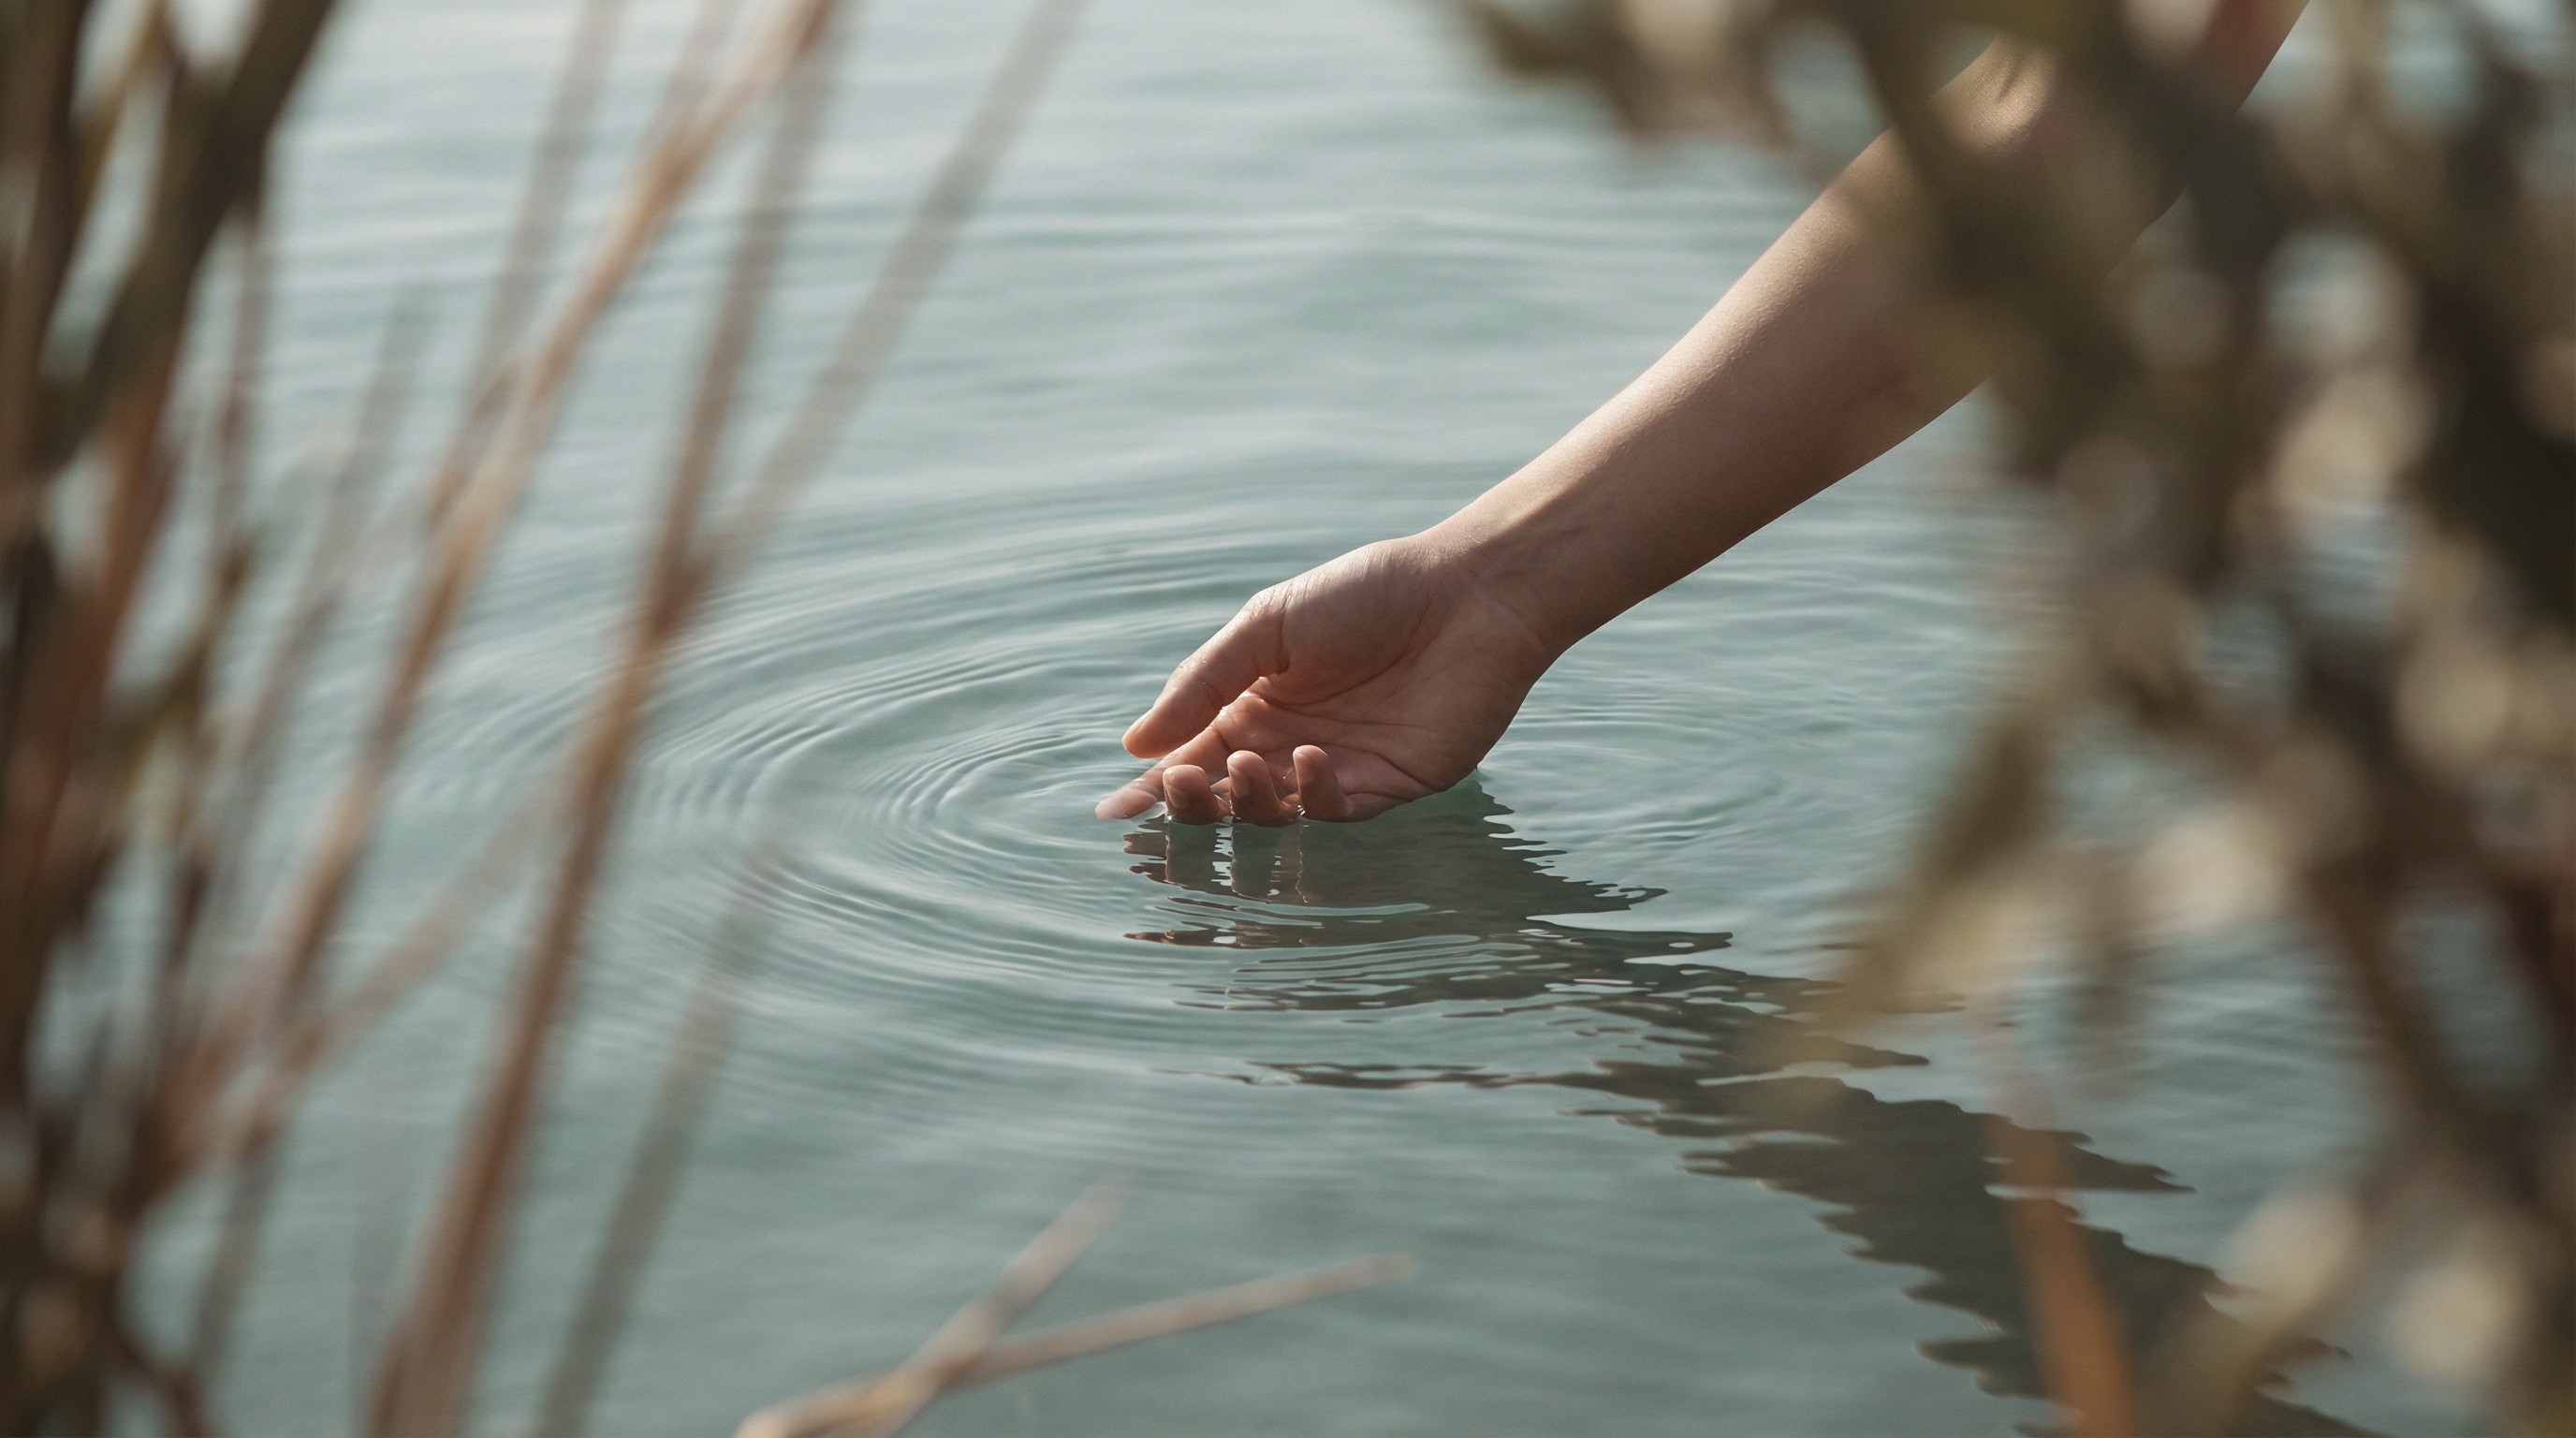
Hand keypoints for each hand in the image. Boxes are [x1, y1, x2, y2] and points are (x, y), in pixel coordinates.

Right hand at [1097, 535, 1559, 823]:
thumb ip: (1203, 682)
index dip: (1153, 787)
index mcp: (1254, 704)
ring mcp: (1339, 769)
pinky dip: (1313, 795)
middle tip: (1178, 786)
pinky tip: (1309, 759)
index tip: (1113, 813)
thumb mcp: (1267, 625)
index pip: (1192, 756)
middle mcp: (1290, 744)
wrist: (1464, 594)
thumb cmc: (1365, 595)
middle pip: (1225, 797)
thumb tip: (1135, 745)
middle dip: (1192, 802)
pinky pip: (1337, 811)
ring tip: (1247, 762)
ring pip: (1274, 814)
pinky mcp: (1389, 786)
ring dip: (1248, 799)